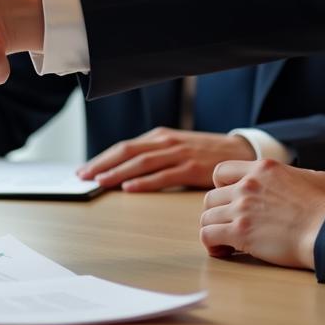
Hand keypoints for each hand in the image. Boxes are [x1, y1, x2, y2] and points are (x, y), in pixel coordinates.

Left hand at [76, 127, 254, 190]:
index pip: (123, 147)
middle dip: (102, 164)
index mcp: (159, 137)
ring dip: (117, 172)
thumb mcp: (177, 148)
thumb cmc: (205, 153)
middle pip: (126, 152)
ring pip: (141, 162)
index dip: (102, 158)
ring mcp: (178, 154)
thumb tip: (126, 172)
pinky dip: (144, 182)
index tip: (83, 170)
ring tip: (99, 182)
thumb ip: (155, 156)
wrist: (241, 152)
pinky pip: (163, 176)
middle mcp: (165, 142)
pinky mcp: (192, 168)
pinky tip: (129, 188)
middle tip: (82, 177)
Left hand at [200, 159, 324, 268]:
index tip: (230, 200)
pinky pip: (208, 235)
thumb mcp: (315, 178)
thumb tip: (301, 182)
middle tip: (229, 226)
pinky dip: (211, 244)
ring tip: (225, 243)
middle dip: (218, 213)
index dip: (221, 186)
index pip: (222, 171)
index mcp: (263, 169)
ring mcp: (242, 208)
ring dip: (214, 229)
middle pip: (211, 197)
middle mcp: (247, 185)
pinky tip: (222, 251)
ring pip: (207, 216)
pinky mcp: (241, 232)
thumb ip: (297, 177)